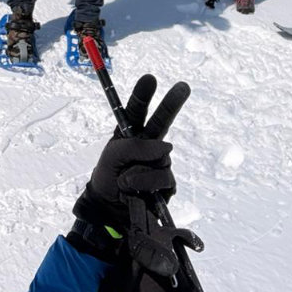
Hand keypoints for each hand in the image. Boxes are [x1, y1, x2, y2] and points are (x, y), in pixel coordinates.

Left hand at [73, 75, 189, 275]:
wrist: (109, 212)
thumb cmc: (107, 178)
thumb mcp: (111, 158)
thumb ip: (134, 146)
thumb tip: (165, 148)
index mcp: (129, 134)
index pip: (137, 110)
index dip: (143, 95)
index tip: (150, 78)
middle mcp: (147, 144)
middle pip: (162, 120)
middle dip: (172, 102)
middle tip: (183, 86)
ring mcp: (159, 163)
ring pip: (160, 156)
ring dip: (139, 170)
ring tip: (125, 182)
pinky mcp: (166, 184)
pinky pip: (162, 177)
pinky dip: (146, 183)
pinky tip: (135, 191)